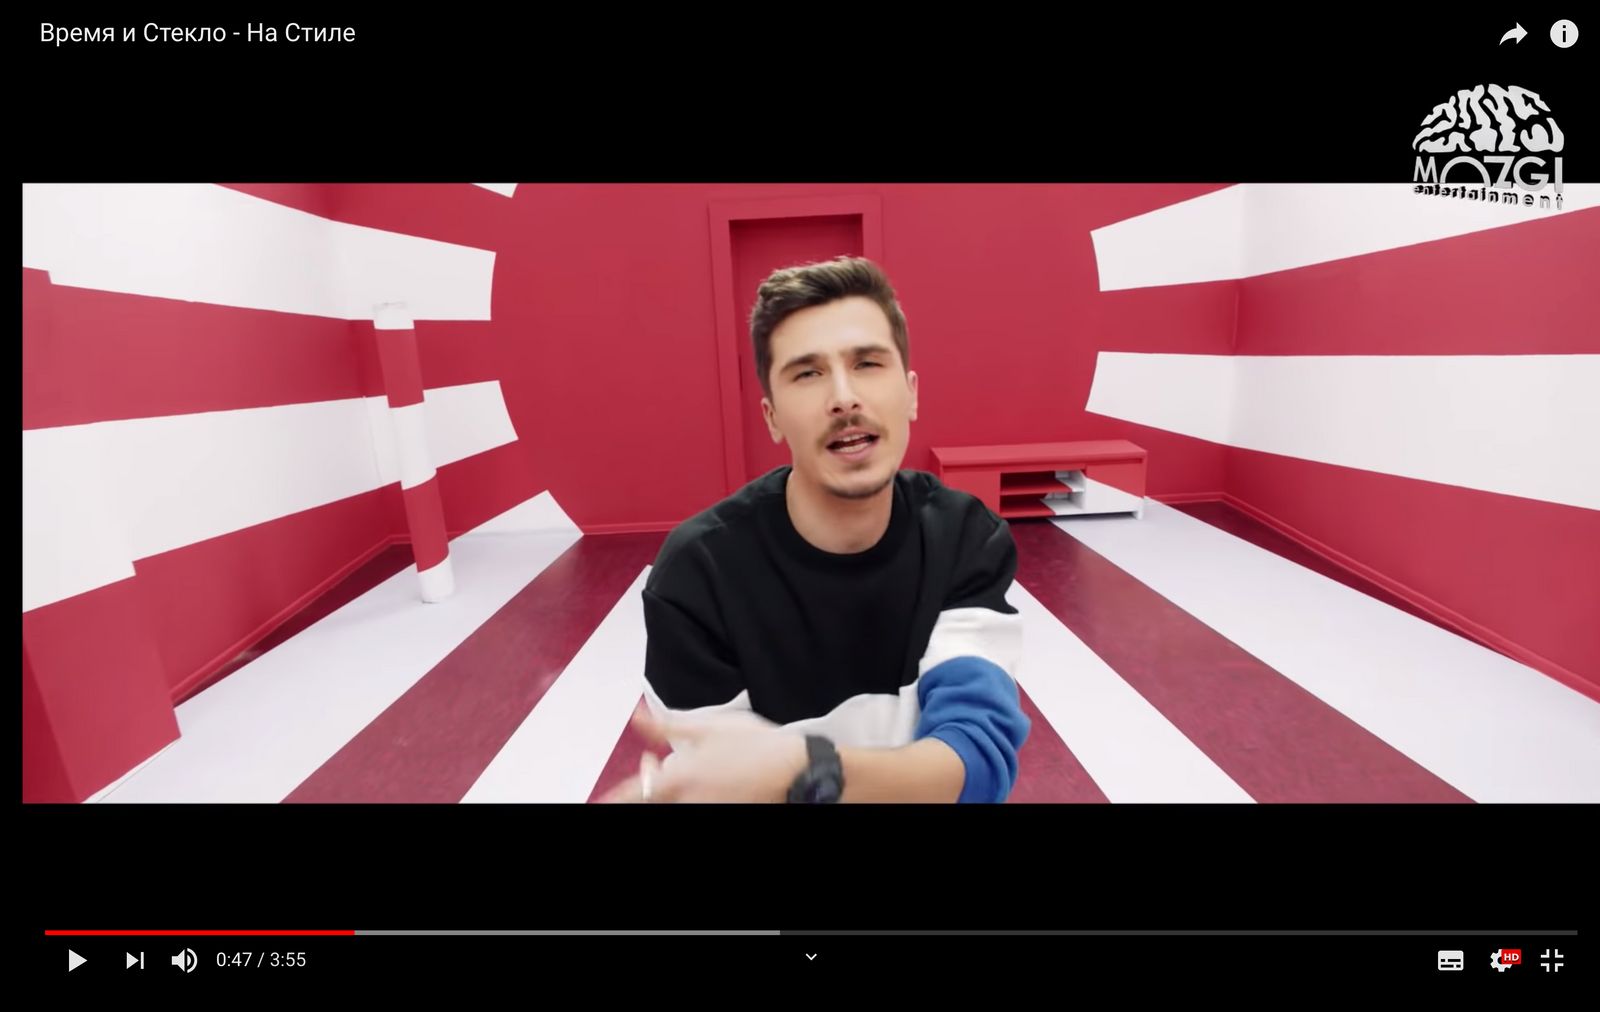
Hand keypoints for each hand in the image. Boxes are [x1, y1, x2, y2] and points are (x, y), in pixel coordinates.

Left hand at [596, 704, 807, 802]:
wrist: (797, 772)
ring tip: (685, 768)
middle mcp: (690, 801)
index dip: (615, 796)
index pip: (637, 791)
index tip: (601, 799)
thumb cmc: (758, 747)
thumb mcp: (708, 726)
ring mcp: (708, 809)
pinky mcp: (724, 810)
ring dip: (670, 789)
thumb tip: (636, 716)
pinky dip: (692, 794)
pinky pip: (697, 804)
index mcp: (681, 778)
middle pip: (654, 799)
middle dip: (648, 783)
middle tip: (652, 762)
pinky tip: (710, 778)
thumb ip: (665, 725)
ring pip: (675, 802)